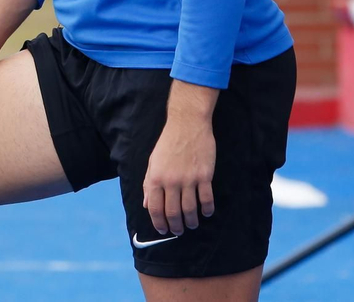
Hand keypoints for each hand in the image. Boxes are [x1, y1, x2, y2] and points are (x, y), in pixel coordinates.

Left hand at [142, 116, 215, 236]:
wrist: (187, 123)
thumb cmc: (168, 142)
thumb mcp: (153, 162)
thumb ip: (148, 184)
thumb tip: (146, 205)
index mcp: (156, 178)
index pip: (155, 208)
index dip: (159, 223)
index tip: (163, 230)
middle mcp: (171, 181)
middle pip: (173, 212)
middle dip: (175, 226)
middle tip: (178, 230)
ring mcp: (189, 179)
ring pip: (190, 209)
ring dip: (191, 221)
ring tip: (192, 225)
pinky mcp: (204, 175)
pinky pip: (206, 199)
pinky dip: (207, 209)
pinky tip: (206, 212)